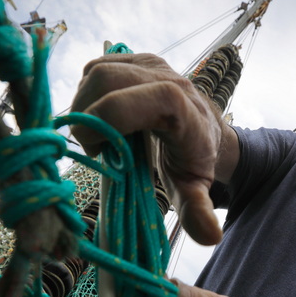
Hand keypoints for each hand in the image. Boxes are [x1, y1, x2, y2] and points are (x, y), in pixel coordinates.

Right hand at [70, 53, 223, 244]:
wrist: (206, 133)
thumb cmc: (193, 163)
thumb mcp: (194, 190)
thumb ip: (198, 211)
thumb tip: (210, 236)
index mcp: (179, 108)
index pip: (125, 102)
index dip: (101, 124)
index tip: (99, 153)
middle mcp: (165, 77)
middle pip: (103, 81)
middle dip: (86, 116)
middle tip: (95, 148)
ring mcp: (150, 64)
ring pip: (96, 71)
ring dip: (84, 105)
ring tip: (98, 135)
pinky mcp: (136, 59)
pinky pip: (97, 67)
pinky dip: (89, 93)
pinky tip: (100, 117)